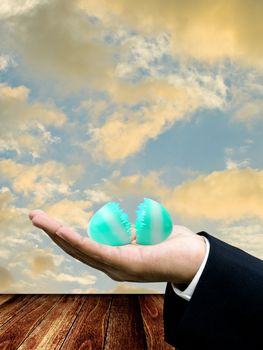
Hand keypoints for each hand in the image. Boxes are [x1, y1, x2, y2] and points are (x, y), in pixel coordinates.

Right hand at [29, 210, 205, 283]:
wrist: (195, 258)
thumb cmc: (172, 245)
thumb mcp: (147, 235)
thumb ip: (133, 234)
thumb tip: (126, 230)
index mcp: (114, 258)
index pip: (83, 246)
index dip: (63, 235)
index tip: (48, 222)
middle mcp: (110, 265)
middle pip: (74, 247)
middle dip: (51, 231)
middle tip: (33, 215)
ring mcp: (115, 266)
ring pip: (78, 248)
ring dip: (55, 232)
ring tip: (38, 218)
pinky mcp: (123, 263)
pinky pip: (94, 250)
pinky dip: (75, 240)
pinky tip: (59, 230)